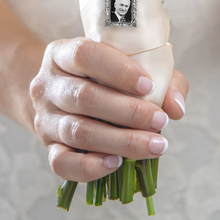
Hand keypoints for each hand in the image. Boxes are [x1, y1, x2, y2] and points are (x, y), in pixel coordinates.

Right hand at [30, 37, 187, 182]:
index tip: (149, 86)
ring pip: (77, 131)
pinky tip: (117, 163)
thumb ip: (161, 78)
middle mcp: (47, 84)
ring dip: (120, 141)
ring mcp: (44, 117)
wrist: (59, 93)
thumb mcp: (127, 63)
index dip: (118, 70)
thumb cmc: (102, 75)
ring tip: (154, 145)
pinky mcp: (47, 147)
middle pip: (83, 97)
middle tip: (160, 121)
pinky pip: (62, 163)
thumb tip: (175, 107)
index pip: (84, 54)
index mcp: (62, 53)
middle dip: (128, 111)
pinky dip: (90, 166)